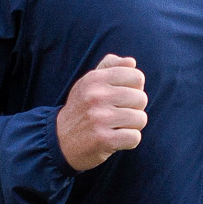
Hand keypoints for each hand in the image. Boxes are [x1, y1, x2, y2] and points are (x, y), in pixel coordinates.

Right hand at [55, 55, 147, 170]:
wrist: (60, 141)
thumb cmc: (82, 109)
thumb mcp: (89, 83)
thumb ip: (110, 67)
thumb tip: (131, 62)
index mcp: (95, 79)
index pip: (137, 76)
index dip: (134, 89)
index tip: (120, 98)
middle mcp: (96, 96)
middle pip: (141, 98)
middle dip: (134, 109)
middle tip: (117, 116)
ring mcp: (99, 118)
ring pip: (141, 118)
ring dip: (132, 126)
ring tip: (115, 127)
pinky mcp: (103, 139)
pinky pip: (135, 137)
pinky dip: (129, 142)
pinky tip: (114, 140)